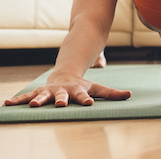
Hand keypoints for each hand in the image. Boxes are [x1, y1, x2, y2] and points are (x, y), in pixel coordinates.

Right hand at [3, 71, 130, 107]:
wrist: (66, 74)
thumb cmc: (83, 86)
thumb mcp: (98, 88)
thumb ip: (113, 93)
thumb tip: (130, 95)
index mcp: (78, 90)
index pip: (84, 95)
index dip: (86, 99)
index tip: (88, 104)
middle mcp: (63, 90)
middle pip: (62, 96)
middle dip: (60, 100)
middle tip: (60, 104)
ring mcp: (50, 91)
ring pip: (43, 96)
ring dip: (38, 100)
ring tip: (31, 105)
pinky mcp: (39, 92)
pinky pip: (27, 95)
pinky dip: (17, 99)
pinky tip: (6, 103)